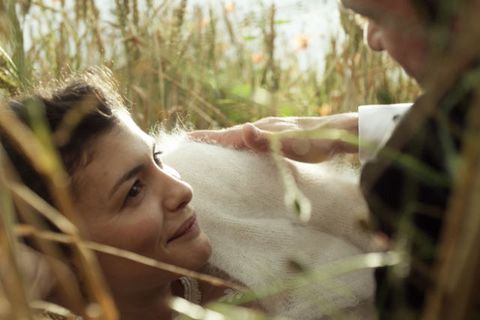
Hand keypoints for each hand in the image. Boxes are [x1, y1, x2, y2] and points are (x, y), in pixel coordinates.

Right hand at [189, 113, 358, 162]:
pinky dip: (239, 148)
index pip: (227, 135)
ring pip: (240, 139)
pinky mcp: (277, 139)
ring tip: (208, 151)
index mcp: (261, 130)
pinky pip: (251, 144)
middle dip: (210, 140)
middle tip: (189, 145)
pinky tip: (240, 156)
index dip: (207, 137)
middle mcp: (262, 128)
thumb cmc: (316, 141)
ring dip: (223, 144)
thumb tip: (243, 129)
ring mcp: (269, 133)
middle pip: (230, 135)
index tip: (185, 138)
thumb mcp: (291, 143)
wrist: (338, 134)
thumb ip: (266, 139)